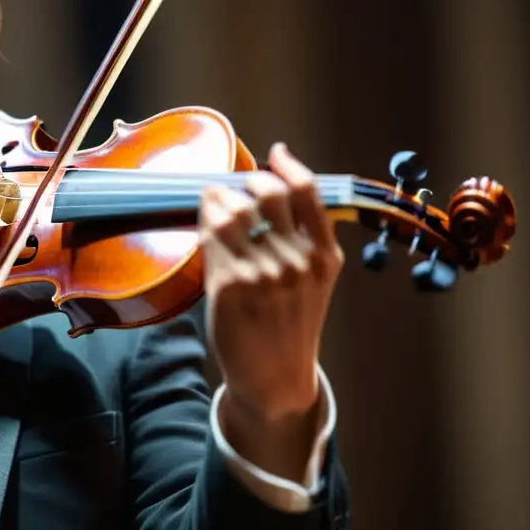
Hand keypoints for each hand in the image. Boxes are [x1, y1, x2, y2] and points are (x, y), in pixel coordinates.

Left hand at [200, 142, 343, 423]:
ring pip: (230, 210)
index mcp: (324, 256)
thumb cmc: (290, 322)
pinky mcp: (229, 285)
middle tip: (234, 190)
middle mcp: (297, 261)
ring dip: (217, 200)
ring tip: (214, 206)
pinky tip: (206, 228)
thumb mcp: (316, 279)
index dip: (288, 165)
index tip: (275, 153)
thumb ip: (305, 237)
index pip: (307, 191)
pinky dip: (204, 225)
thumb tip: (277, 182)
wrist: (274, 376)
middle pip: (265, 193)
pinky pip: (210, 237)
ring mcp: (263, 274)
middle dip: (245, 183)